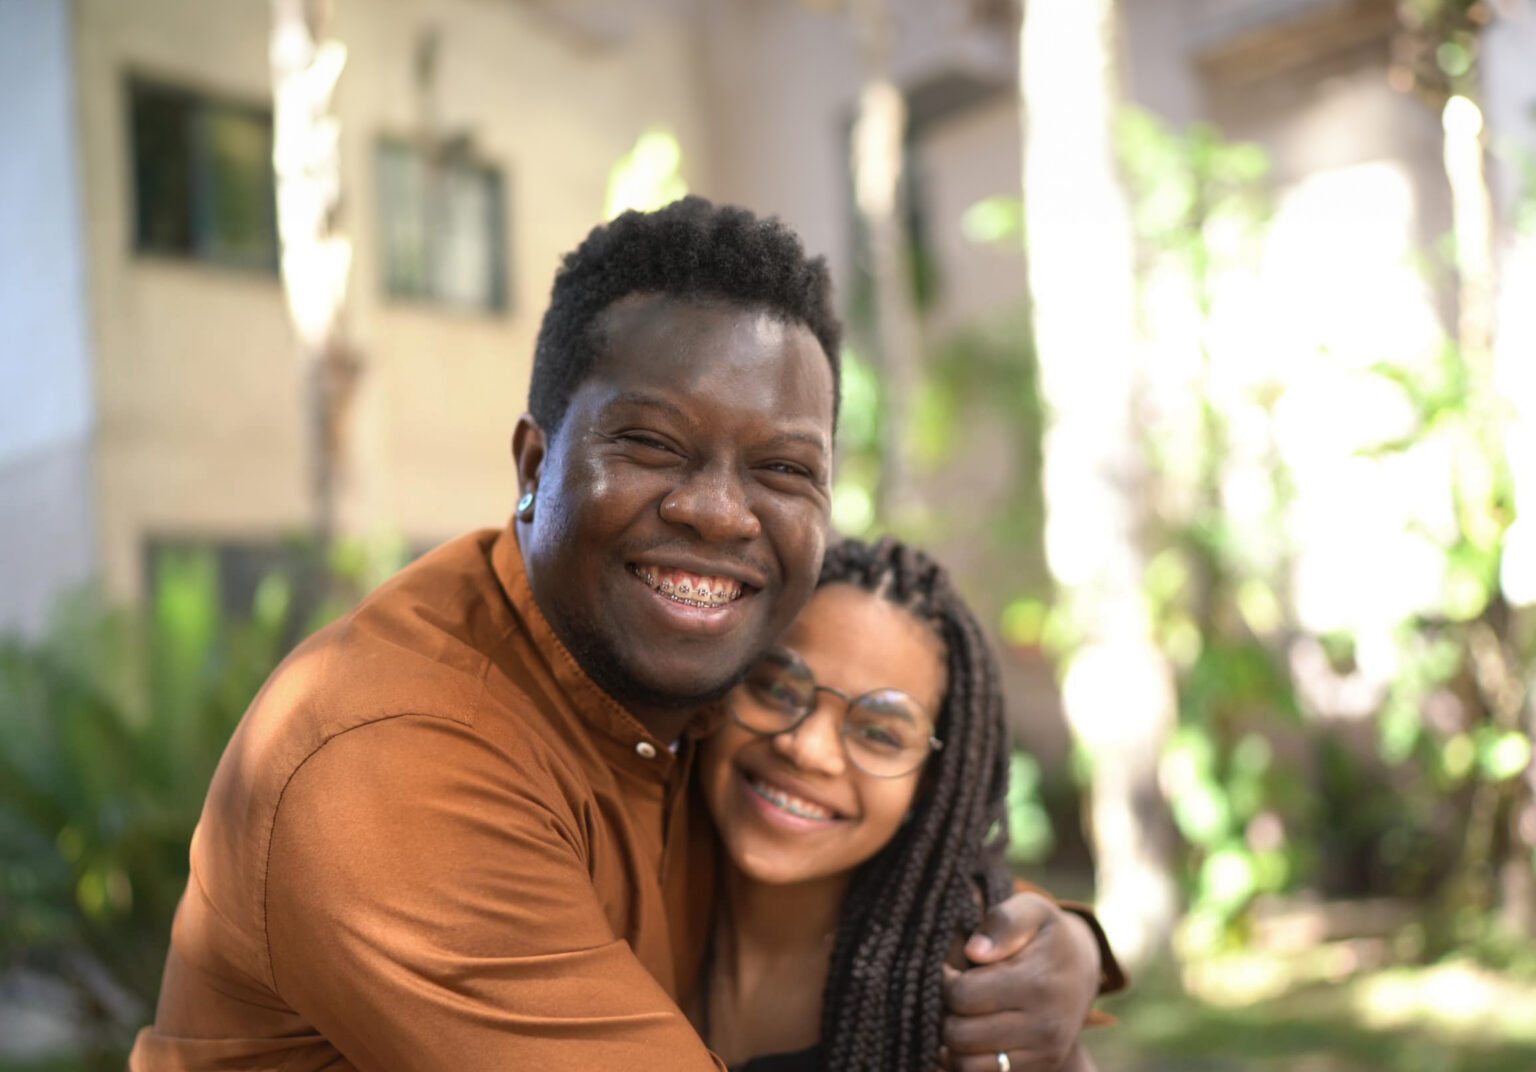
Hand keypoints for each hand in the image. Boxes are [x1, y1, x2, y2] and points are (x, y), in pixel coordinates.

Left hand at [937, 892, 1099, 1071]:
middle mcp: (1044, 1026)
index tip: (951, 969)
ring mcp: (1044, 1053)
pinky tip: (971, 1036)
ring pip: (968, 1064)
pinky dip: (968, 1060)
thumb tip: (975, 951)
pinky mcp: (1041, 1068)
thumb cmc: (1046, 935)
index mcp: (1038, 983)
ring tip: (962, 1014)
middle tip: (955, 993)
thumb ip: (1003, 923)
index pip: (962, 995)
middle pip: (960, 1034)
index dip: (946, 980)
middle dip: (946, 1011)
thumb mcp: (1031, 910)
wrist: (1082, 969)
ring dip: (953, 1041)